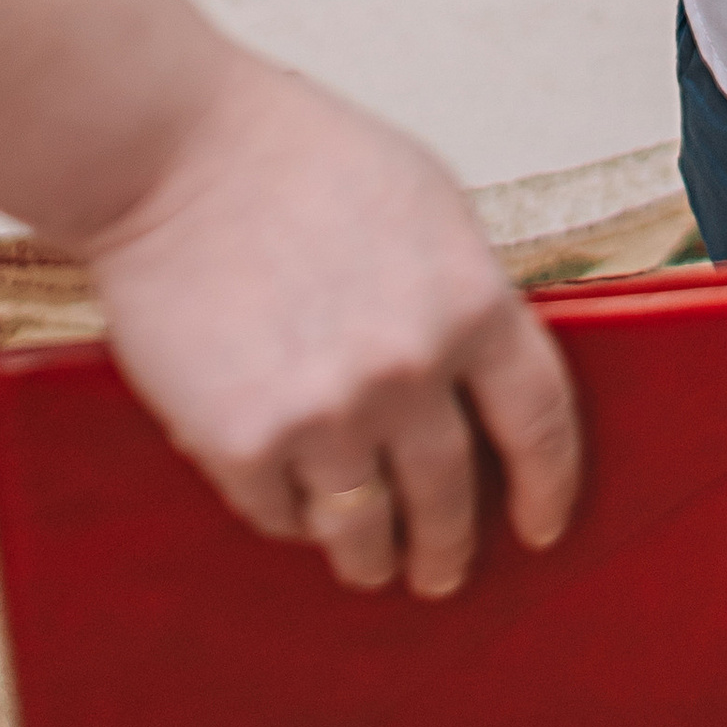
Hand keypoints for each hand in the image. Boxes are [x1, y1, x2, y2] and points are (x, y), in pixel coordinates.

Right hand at [88, 52, 581, 597]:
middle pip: (451, 494)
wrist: (176, 156)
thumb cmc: (301, 159)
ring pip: (367, 528)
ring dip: (375, 559)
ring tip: (374, 568)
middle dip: (449, 546)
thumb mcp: (429, 202)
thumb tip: (482, 365)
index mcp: (471, 303)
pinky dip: (294, 519)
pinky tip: (297, 511)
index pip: (540, 422)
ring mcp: (328, 414)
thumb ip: (465, 289)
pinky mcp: (244, 444)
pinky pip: (283, 514)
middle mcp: (410, 370)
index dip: (550, 485)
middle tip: (443, 570)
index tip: (543, 525)